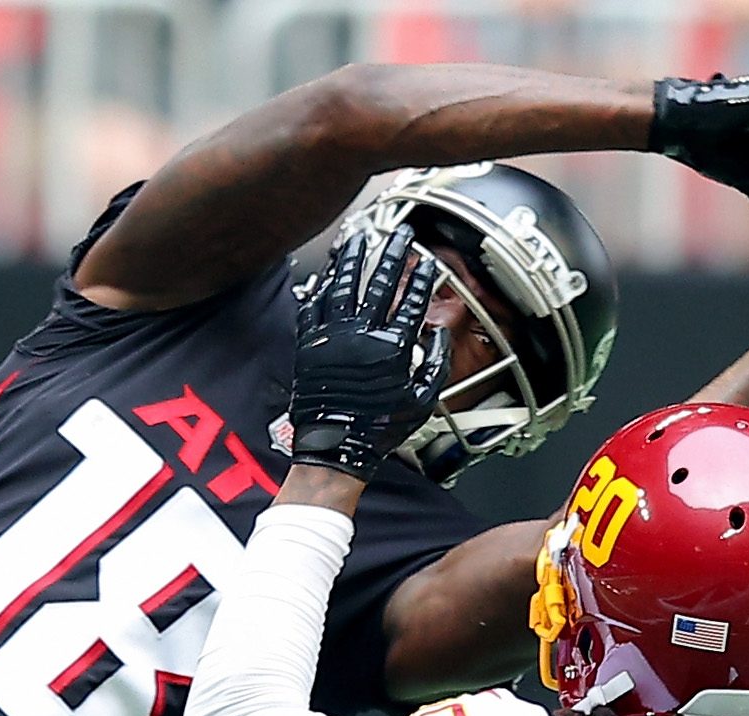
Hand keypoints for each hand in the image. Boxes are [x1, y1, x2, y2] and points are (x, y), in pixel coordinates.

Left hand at [286, 226, 450, 481]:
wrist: (335, 449)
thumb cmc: (378, 430)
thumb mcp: (423, 401)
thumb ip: (436, 364)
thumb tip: (439, 334)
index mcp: (392, 349)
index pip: (412, 301)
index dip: (422, 278)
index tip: (430, 262)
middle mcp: (362, 337)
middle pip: (380, 282)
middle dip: (393, 253)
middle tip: (401, 233)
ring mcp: (332, 338)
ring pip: (343, 285)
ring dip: (353, 258)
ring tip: (359, 238)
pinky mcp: (309, 345)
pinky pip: (315, 306)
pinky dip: (322, 286)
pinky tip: (328, 271)